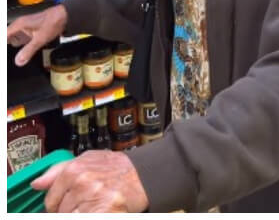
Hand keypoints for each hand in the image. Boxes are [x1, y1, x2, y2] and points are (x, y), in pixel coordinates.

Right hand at [6, 4, 67, 66]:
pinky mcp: (31, 29)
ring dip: (11, 43)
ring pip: (13, 36)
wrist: (65, 15)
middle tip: (9, 56)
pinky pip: (20, 36)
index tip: (5, 54)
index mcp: (18, 25)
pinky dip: (19, 43)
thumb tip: (18, 61)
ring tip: (12, 55)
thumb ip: (28, 50)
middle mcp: (20, 25)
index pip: (3, 36)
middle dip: (8, 43)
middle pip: (7, 36)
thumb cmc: (53, 22)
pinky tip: (20, 50)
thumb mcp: (40, 39)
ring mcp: (25, 26)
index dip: (4, 44)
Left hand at [32, 150, 149, 212]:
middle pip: (61, 212)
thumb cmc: (117, 167)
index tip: (68, 204)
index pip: (51, 201)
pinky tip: (100, 211)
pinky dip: (92, 215)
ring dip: (82, 213)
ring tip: (95, 206)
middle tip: (87, 203)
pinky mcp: (105, 212)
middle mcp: (82, 183)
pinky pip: (86, 218)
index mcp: (74, 170)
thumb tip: (36, 184)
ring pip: (72, 216)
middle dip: (71, 211)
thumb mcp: (87, 159)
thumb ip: (58, 170)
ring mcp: (94, 198)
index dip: (57, 206)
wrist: (146, 174)